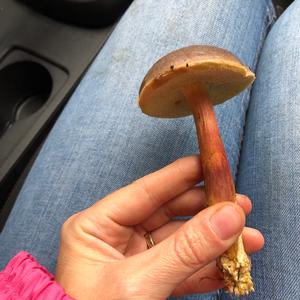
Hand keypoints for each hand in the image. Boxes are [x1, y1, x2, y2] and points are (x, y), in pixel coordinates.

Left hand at [56, 156, 263, 299]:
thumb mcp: (139, 284)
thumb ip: (185, 250)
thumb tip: (229, 217)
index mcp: (95, 226)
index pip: (146, 191)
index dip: (180, 176)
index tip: (210, 164)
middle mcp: (113, 236)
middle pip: (167, 212)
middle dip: (205, 210)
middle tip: (238, 204)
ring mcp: (131, 259)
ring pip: (178, 240)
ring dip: (213, 241)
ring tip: (248, 238)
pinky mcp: (146, 280)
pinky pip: (179, 267)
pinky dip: (205, 268)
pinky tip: (229, 266)